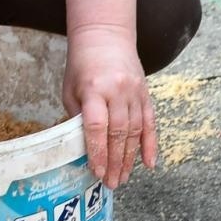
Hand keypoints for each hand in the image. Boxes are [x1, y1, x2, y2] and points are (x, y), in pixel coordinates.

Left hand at [61, 24, 156, 187]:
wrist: (106, 37)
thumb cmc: (82, 65)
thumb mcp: (70, 89)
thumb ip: (77, 117)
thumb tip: (80, 149)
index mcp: (94, 89)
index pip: (96, 126)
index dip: (97, 151)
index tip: (97, 171)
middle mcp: (117, 91)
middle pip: (118, 133)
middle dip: (115, 162)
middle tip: (112, 183)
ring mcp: (134, 92)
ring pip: (135, 131)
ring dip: (130, 158)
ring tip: (124, 178)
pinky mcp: (145, 93)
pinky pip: (150, 122)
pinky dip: (150, 144)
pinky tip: (149, 163)